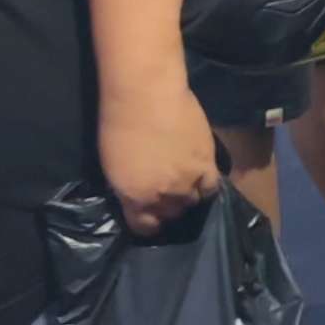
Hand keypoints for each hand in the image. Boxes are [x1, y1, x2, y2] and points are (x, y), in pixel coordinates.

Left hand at [99, 82, 218, 235]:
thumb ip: (129, 187)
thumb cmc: (117, 125)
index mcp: (133, 197)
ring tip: (186, 182)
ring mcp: (186, 181)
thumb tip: (139, 194)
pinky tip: (203, 178)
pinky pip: (211, 187)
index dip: (148, 223)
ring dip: (188, 195)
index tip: (150, 217)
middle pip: (170, 213)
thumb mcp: (113, 166)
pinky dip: (207, 186)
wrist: (145, 98)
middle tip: (167, 193)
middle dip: (168, 206)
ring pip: (192, 201)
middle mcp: (161, 196)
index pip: (144, 226)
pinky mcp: (207, 164)